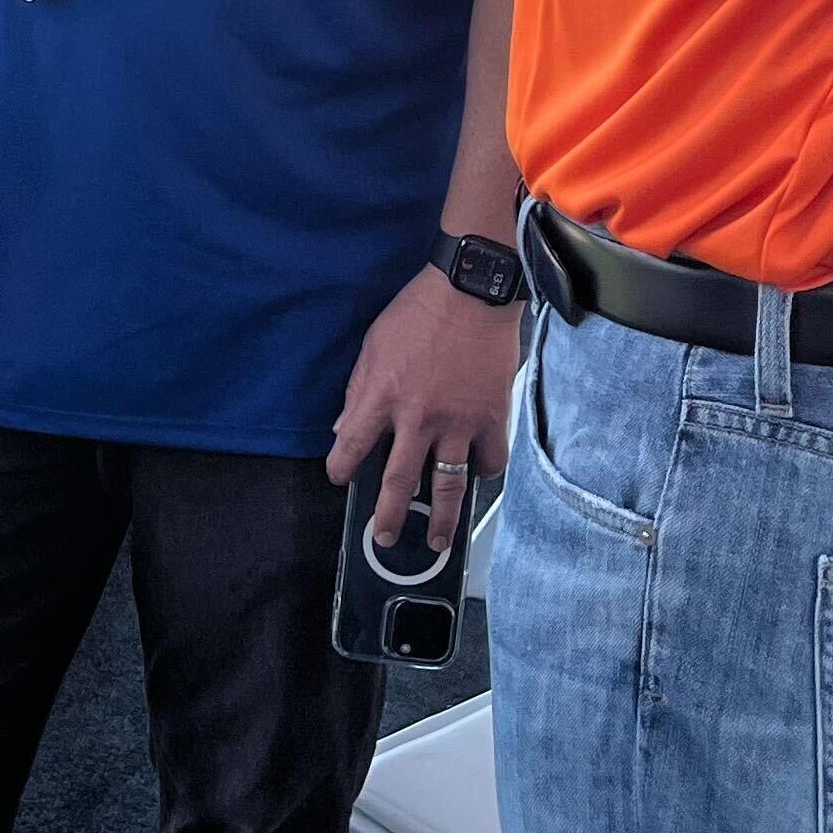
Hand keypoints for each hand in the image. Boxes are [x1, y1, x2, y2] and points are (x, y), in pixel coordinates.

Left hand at [327, 265, 519, 551]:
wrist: (471, 290)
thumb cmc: (418, 312)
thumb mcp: (373, 345)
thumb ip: (357, 390)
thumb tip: (343, 428)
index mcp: (382, 396)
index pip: (351, 447)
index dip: (341, 468)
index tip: (340, 479)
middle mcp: (417, 418)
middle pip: (399, 482)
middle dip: (390, 516)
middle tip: (385, 538)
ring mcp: (458, 423)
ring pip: (449, 486)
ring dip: (442, 519)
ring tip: (439, 542)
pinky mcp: (491, 418)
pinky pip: (490, 461)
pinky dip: (486, 473)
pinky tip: (479, 478)